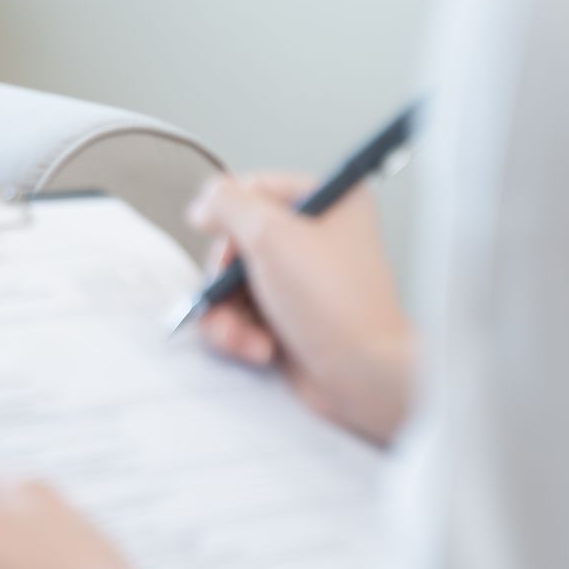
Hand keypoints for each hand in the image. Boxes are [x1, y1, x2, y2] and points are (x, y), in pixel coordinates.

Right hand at [187, 172, 414, 444]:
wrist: (364, 377)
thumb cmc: (335, 305)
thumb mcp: (272, 236)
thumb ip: (228, 205)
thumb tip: (204, 204)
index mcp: (328, 202)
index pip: (257, 190)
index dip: (230, 217)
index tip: (224, 244)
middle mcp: (317, 238)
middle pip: (236, 241)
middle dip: (224, 278)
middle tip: (230, 293)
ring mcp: (302, 281)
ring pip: (233, 283)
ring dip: (227, 313)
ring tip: (242, 335)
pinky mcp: (289, 318)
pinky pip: (243, 315)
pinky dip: (241, 334)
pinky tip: (258, 349)